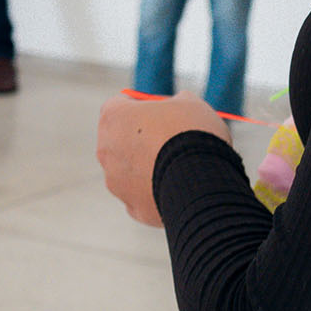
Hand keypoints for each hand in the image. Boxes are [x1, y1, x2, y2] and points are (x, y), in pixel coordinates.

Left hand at [97, 90, 232, 227]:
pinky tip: (178, 188)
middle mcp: (106, 149)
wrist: (204, 178)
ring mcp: (116, 181)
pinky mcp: (133, 207)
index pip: (119, 105)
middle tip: (170, 140)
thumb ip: (174, 102)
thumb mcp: (189, 103)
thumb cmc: (194, 133)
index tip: (161, 111)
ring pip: (130, 171)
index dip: (141, 106)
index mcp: (113, 117)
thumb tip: (176, 107)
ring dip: (148, 168)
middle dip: (141, 139)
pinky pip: (142, 197)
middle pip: (121, 140)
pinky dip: (157, 193)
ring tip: (180, 167)